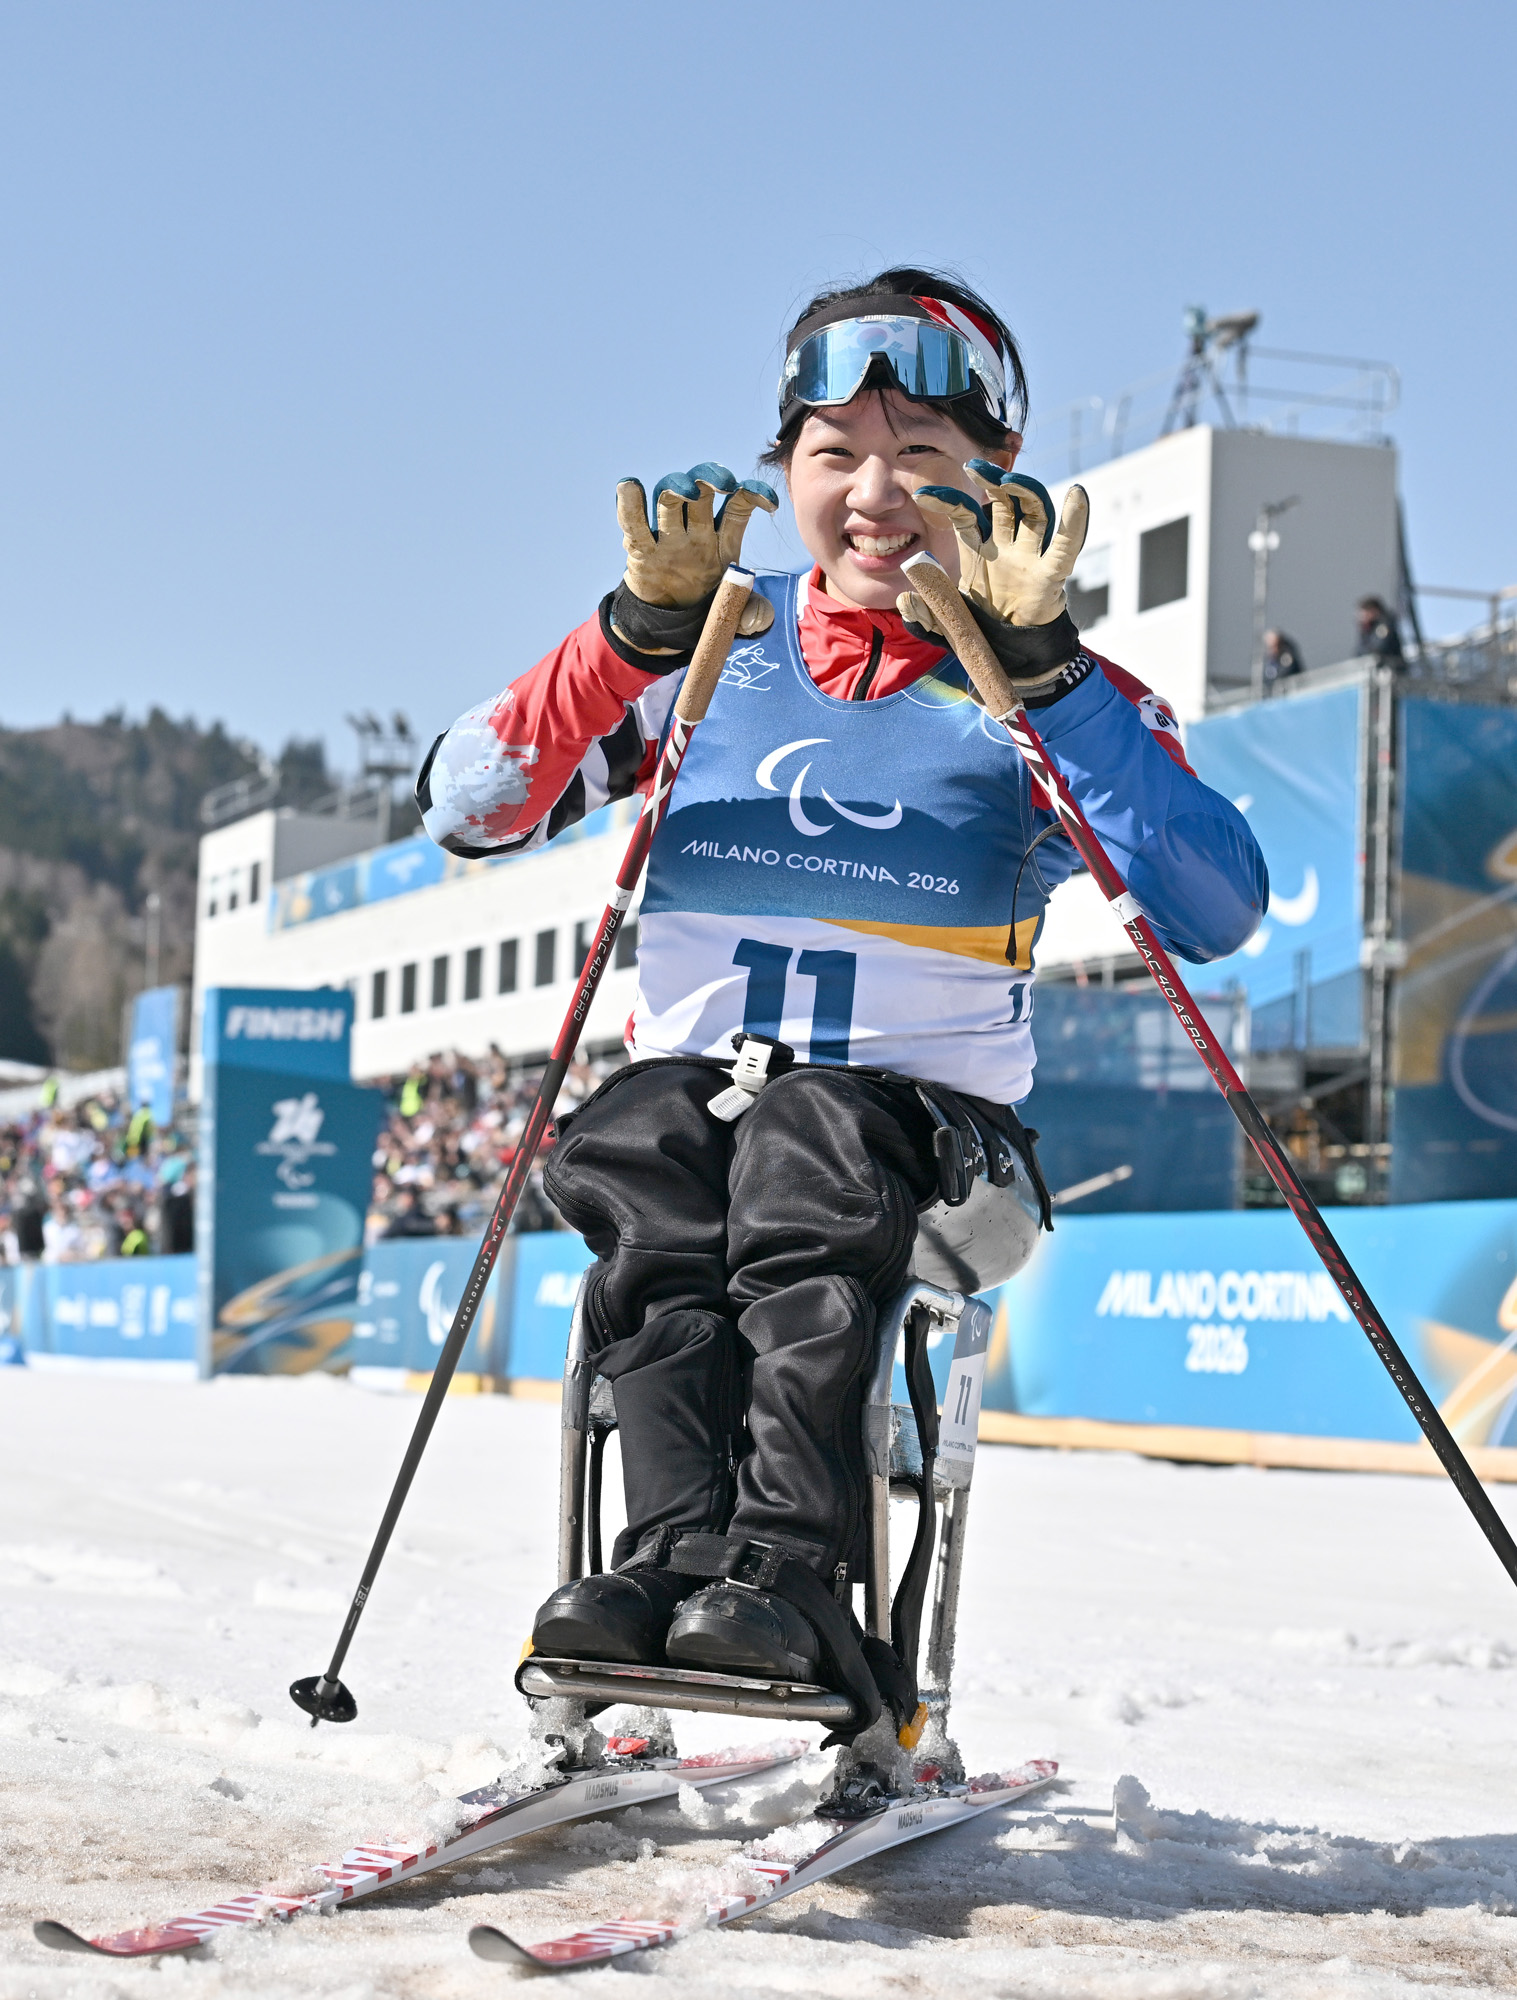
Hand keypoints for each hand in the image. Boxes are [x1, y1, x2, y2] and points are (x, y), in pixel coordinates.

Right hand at [613, 463, 776, 649]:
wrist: (669, 624)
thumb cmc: (705, 609)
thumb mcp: (732, 611)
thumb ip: (751, 615)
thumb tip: (760, 619)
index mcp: (723, 541)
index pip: (739, 507)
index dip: (754, 495)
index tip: (770, 502)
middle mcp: (695, 532)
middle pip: (701, 492)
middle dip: (712, 480)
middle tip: (724, 484)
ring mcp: (667, 537)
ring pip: (669, 498)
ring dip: (678, 487)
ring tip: (687, 492)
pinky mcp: (640, 549)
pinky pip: (633, 523)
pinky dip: (629, 504)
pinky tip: (629, 486)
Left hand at [897, 468, 1088, 676]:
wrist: (1012, 659)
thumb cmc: (982, 635)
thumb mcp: (945, 627)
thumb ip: (924, 616)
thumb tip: (905, 600)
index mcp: (979, 553)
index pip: (966, 516)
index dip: (948, 502)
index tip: (922, 495)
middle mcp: (1006, 548)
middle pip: (1004, 503)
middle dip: (991, 482)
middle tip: (975, 468)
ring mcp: (1030, 559)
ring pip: (1034, 513)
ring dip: (1025, 492)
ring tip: (1010, 480)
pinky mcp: (1050, 576)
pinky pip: (1064, 546)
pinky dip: (1075, 522)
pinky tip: (1077, 496)